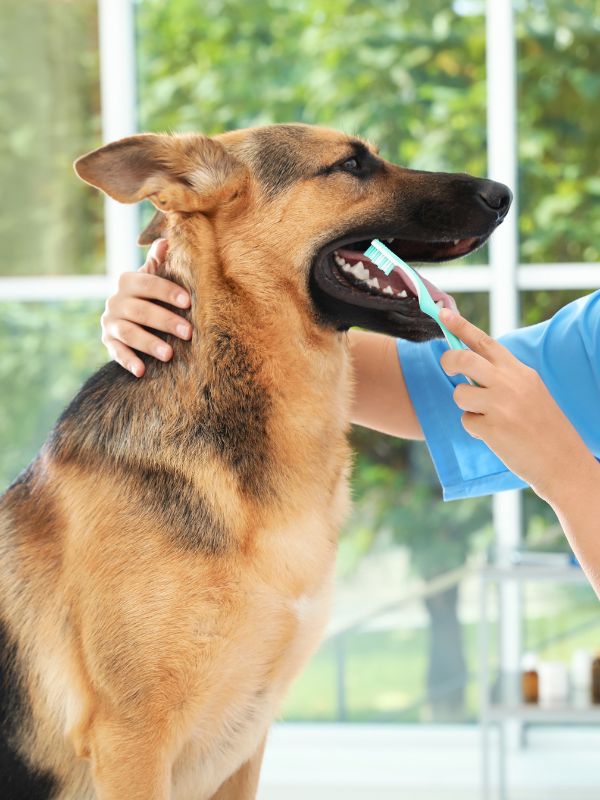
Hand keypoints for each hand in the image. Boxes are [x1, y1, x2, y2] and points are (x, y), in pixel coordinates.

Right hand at [101, 239, 191, 376]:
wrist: (127, 316)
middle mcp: (115, 300)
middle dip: (166, 321)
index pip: (148, 283)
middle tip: (189, 333)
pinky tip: (142, 371)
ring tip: (169, 354)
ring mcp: (110, 322)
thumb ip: (159, 262)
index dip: (167, 291)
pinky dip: (128, 361)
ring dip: (149, 343)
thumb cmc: (150, 294)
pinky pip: (116, 352)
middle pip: (141, 310)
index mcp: (128, 281)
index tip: (189, 302)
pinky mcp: (108, 342)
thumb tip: (166, 240)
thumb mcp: (153, 277)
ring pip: (129, 332)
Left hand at [438, 308, 592, 503]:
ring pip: (460, 394)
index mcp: (519, 371)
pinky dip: (475, 429)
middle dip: (448, 361)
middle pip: (463, 359)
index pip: (484, 342)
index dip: (460, 326)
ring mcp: (501, 405)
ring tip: (487, 416)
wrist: (564, 462)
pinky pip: (466, 421)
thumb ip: (503, 376)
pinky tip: (496, 436)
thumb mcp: (530, 391)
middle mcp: (510, 383)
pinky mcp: (493, 428)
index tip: (442, 313)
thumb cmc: (544, 427)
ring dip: (466, 406)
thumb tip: (469, 366)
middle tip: (448, 369)